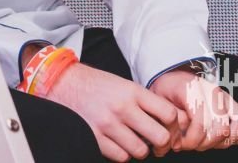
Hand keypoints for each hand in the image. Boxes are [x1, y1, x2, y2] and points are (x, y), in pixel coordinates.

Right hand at [45, 62, 185, 160]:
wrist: (61, 82)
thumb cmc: (96, 84)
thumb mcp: (124, 85)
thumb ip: (147, 101)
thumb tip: (177, 120)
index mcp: (131, 91)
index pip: (169, 114)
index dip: (175, 126)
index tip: (170, 129)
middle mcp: (121, 107)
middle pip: (161, 137)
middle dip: (164, 144)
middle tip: (159, 144)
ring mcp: (107, 124)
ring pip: (141, 151)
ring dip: (141, 150)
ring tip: (135, 142)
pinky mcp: (94, 137)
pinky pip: (121, 156)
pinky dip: (123, 153)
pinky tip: (118, 143)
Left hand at [149, 70, 237, 151]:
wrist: (171, 75)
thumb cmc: (166, 90)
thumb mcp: (158, 100)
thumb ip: (169, 118)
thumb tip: (177, 139)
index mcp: (192, 89)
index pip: (201, 123)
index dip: (191, 140)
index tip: (180, 144)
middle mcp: (212, 92)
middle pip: (221, 128)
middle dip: (205, 143)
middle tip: (191, 144)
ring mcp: (225, 96)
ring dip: (224, 140)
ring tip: (207, 141)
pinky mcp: (233, 103)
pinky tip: (221, 138)